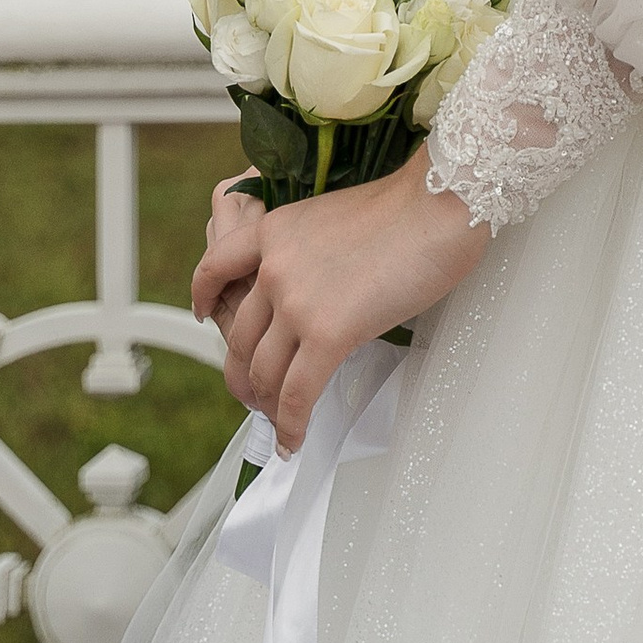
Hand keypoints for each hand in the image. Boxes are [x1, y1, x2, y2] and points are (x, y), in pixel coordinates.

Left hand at [190, 156, 489, 455]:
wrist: (437, 204)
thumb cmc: (407, 207)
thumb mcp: (334, 214)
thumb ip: (310, 251)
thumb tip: (317, 289)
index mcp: (275, 230)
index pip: (216, 266)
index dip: (204, 297)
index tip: (204, 314)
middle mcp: (275, 266)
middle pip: (239, 336)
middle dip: (242, 374)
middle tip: (253, 394)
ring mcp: (296, 302)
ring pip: (263, 373)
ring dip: (267, 406)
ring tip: (279, 422)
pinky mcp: (327, 334)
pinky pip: (296, 395)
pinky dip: (291, 425)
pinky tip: (294, 438)